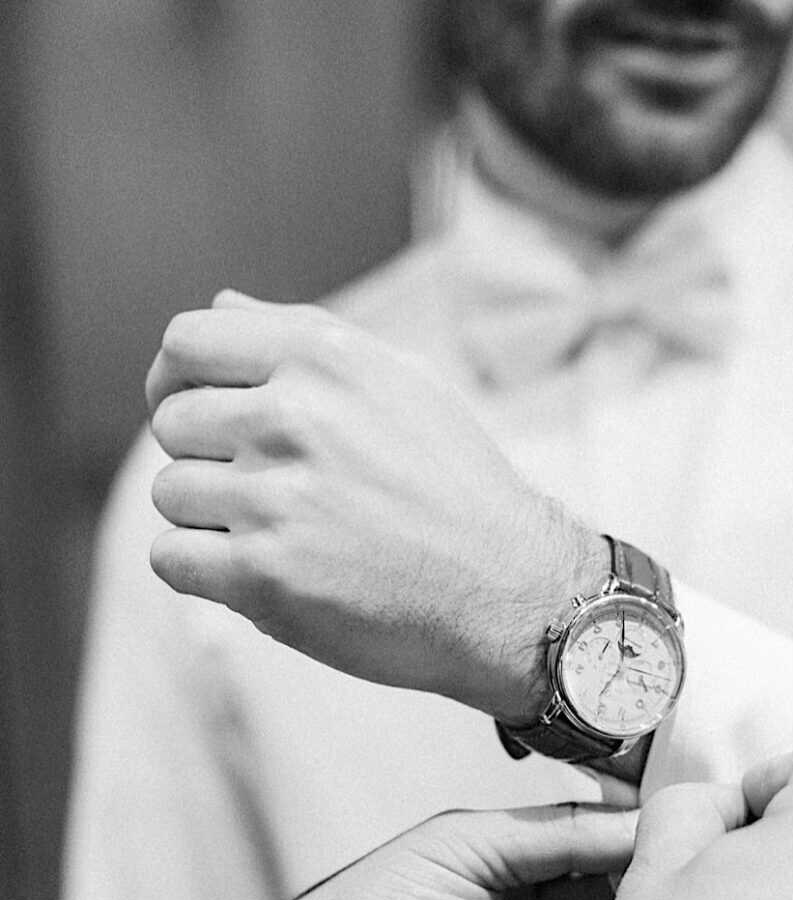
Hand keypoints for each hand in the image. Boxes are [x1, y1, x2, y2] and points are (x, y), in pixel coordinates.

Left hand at [141, 291, 597, 723]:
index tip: (200, 411)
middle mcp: (295, 418)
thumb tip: (221, 305)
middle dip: (207, 457)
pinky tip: (266, 572)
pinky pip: (170, 558)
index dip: (177, 378)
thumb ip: (307, 338)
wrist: (515, 594)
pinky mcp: (263, 576)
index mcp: (325, 361)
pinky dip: (205, 571)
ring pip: (172, 494)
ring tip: (286, 534)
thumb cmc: (459, 489)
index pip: (186, 342)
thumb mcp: (405, 385)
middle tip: (272, 490)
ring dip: (213, 519)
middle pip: (172, 423)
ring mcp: (276, 499)